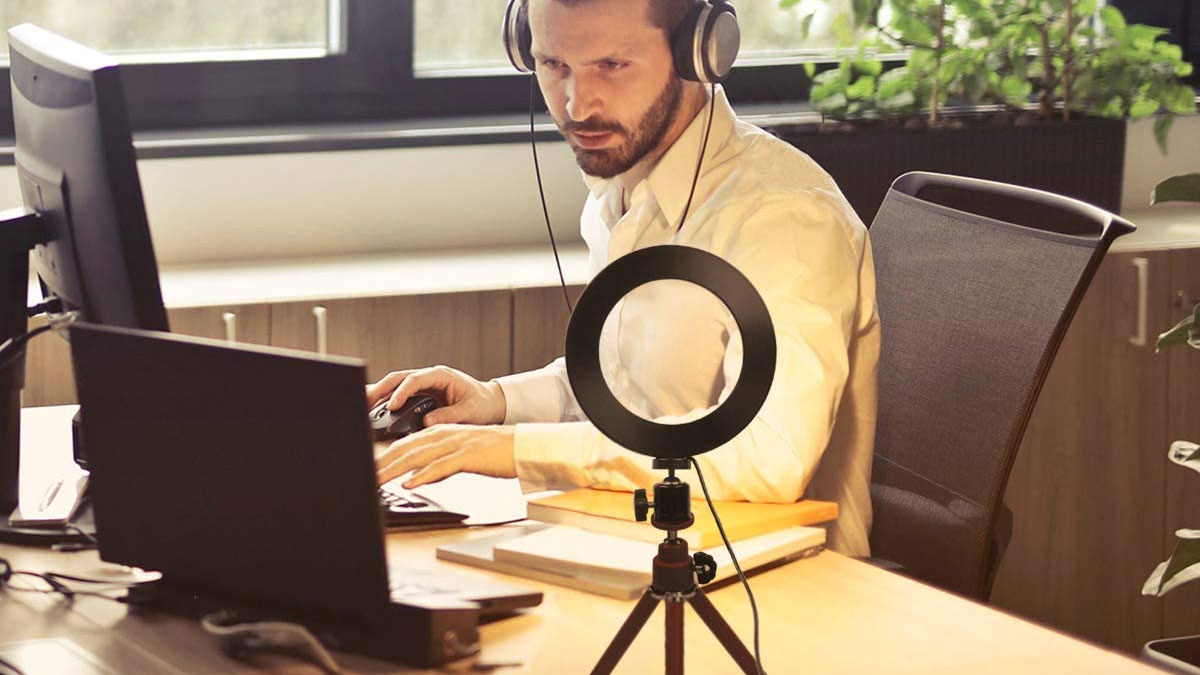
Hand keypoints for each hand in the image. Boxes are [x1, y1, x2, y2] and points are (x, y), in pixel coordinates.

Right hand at [367, 365, 506, 426]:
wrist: (489, 402)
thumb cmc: (481, 404)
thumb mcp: (470, 411)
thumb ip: (449, 415)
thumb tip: (427, 422)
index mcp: (441, 375)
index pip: (415, 379)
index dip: (401, 392)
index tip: (392, 406)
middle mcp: (428, 377)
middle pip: (397, 378)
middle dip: (380, 389)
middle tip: (365, 403)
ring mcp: (422, 386)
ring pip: (394, 385)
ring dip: (379, 395)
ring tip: (362, 407)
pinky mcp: (419, 395)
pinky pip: (398, 396)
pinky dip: (385, 402)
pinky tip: (373, 411)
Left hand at [376, 424, 515, 488]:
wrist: (524, 447)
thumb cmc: (496, 453)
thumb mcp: (462, 454)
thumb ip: (439, 462)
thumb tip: (417, 476)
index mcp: (443, 432)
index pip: (405, 444)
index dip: (384, 457)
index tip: (369, 469)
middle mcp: (446, 434)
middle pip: (406, 448)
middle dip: (382, 463)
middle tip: (364, 476)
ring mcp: (457, 444)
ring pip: (418, 456)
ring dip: (394, 470)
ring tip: (376, 481)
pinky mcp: (468, 456)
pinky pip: (441, 466)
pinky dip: (423, 476)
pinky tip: (409, 484)